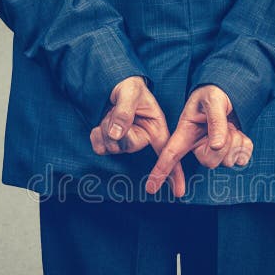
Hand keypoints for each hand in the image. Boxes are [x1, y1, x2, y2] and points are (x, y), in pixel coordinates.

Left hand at [90, 76, 185, 195]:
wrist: (111, 82)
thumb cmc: (128, 85)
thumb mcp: (130, 92)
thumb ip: (124, 111)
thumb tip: (117, 135)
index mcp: (155, 127)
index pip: (167, 152)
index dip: (174, 172)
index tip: (179, 191)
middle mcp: (143, 137)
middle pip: (129, 147)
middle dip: (117, 130)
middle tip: (114, 111)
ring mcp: (126, 141)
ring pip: (112, 148)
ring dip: (105, 129)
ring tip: (109, 113)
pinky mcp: (111, 142)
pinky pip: (100, 148)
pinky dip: (96, 136)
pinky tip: (100, 124)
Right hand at [146, 85, 252, 194]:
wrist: (232, 92)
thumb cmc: (215, 93)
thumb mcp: (213, 100)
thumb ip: (215, 121)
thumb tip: (217, 145)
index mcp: (187, 133)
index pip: (171, 154)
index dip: (161, 171)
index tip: (150, 188)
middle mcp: (198, 145)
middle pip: (209, 163)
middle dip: (224, 146)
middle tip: (227, 127)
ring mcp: (214, 151)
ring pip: (227, 162)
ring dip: (236, 141)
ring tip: (231, 126)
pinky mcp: (231, 153)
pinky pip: (242, 160)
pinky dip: (246, 146)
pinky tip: (239, 134)